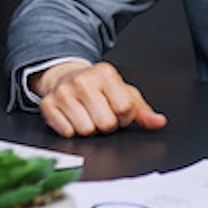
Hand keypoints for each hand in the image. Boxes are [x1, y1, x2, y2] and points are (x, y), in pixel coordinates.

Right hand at [32, 59, 166, 136]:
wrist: (65, 77)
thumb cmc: (98, 88)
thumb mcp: (123, 93)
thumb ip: (142, 110)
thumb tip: (158, 122)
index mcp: (106, 74)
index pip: (125, 110)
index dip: (124, 117)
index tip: (117, 110)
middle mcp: (84, 80)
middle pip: (106, 123)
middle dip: (106, 124)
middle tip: (101, 113)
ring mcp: (64, 92)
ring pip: (86, 131)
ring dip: (89, 128)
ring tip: (87, 115)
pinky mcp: (48, 104)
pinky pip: (67, 133)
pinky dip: (71, 130)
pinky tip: (73, 117)